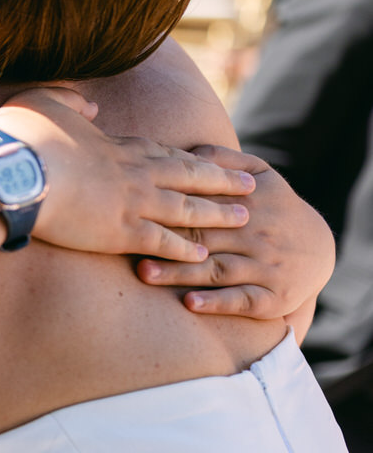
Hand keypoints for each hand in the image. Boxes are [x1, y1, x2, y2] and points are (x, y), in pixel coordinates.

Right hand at [0, 89, 255, 261]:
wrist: (12, 172)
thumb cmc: (21, 136)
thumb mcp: (45, 101)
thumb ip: (74, 101)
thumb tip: (91, 104)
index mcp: (119, 145)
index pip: (164, 152)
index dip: (191, 158)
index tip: (212, 161)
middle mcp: (135, 173)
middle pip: (190, 176)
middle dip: (223, 181)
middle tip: (251, 186)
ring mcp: (132, 204)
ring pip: (187, 210)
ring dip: (217, 215)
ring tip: (244, 219)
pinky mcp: (119, 233)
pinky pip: (162, 243)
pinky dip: (184, 250)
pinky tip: (202, 257)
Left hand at [137, 148, 335, 319]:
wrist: (322, 248)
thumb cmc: (276, 208)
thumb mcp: (264, 176)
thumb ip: (227, 161)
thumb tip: (190, 149)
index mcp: (250, 203)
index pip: (205, 203)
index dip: (171, 206)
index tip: (137, 208)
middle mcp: (258, 235)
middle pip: (205, 238)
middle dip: (168, 241)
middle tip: (129, 244)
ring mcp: (267, 267)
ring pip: (218, 270)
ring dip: (181, 273)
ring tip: (146, 274)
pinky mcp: (274, 297)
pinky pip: (243, 300)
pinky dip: (217, 302)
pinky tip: (190, 303)